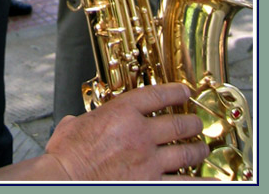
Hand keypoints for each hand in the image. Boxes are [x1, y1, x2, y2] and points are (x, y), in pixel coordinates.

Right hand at [44, 83, 208, 180]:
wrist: (66, 178)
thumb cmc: (66, 156)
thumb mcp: (72, 125)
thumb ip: (84, 120)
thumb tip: (76, 123)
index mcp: (121, 113)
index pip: (157, 95)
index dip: (175, 91)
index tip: (185, 90)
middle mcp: (140, 134)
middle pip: (178, 124)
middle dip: (192, 122)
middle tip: (196, 122)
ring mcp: (149, 161)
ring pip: (185, 152)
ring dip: (197, 150)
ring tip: (202, 148)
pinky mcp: (151, 184)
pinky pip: (183, 182)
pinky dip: (198, 181)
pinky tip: (209, 180)